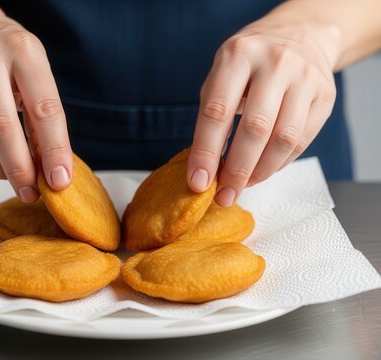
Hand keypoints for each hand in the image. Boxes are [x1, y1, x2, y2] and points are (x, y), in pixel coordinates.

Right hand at [0, 10, 71, 202]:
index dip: (54, 151)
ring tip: (11, 175)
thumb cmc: (9, 58)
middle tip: (31, 192)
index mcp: (23, 52)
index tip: (60, 181)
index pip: (44, 110)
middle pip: (2, 128)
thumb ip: (44, 117)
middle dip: (20, 170)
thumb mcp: (36, 73)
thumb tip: (51, 168)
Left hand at [187, 20, 338, 205]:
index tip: (198, 182)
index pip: (217, 112)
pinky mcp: (325, 96)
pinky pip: (302, 141)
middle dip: (236, 170)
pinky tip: (263, 169)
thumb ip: (212, 117)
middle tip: (224, 195)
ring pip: (283, 139)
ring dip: (260, 172)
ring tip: (242, 185)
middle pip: (255, 129)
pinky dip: (278, 163)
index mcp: (238, 55)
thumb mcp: (221, 76)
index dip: (206, 152)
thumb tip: (205, 169)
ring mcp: (305, 78)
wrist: (298, 36)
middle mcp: (275, 63)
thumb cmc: (248, 65)